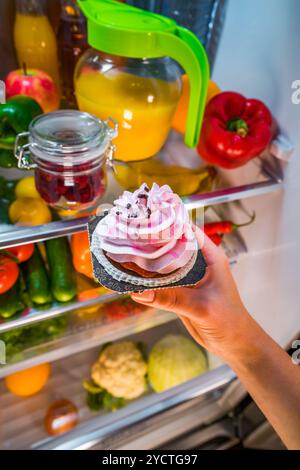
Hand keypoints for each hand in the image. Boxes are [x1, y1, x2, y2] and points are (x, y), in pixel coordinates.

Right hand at [131, 227, 261, 361]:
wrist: (233, 344)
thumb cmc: (228, 320)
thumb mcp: (200, 307)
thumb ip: (171, 298)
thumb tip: (139, 292)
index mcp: (210, 256)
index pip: (187, 231)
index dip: (168, 224)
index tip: (146, 222)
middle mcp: (198, 263)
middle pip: (172, 246)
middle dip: (153, 242)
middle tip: (128, 238)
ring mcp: (188, 277)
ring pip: (164, 264)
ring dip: (148, 262)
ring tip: (125, 255)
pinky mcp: (179, 292)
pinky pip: (161, 283)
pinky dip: (148, 281)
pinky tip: (131, 278)